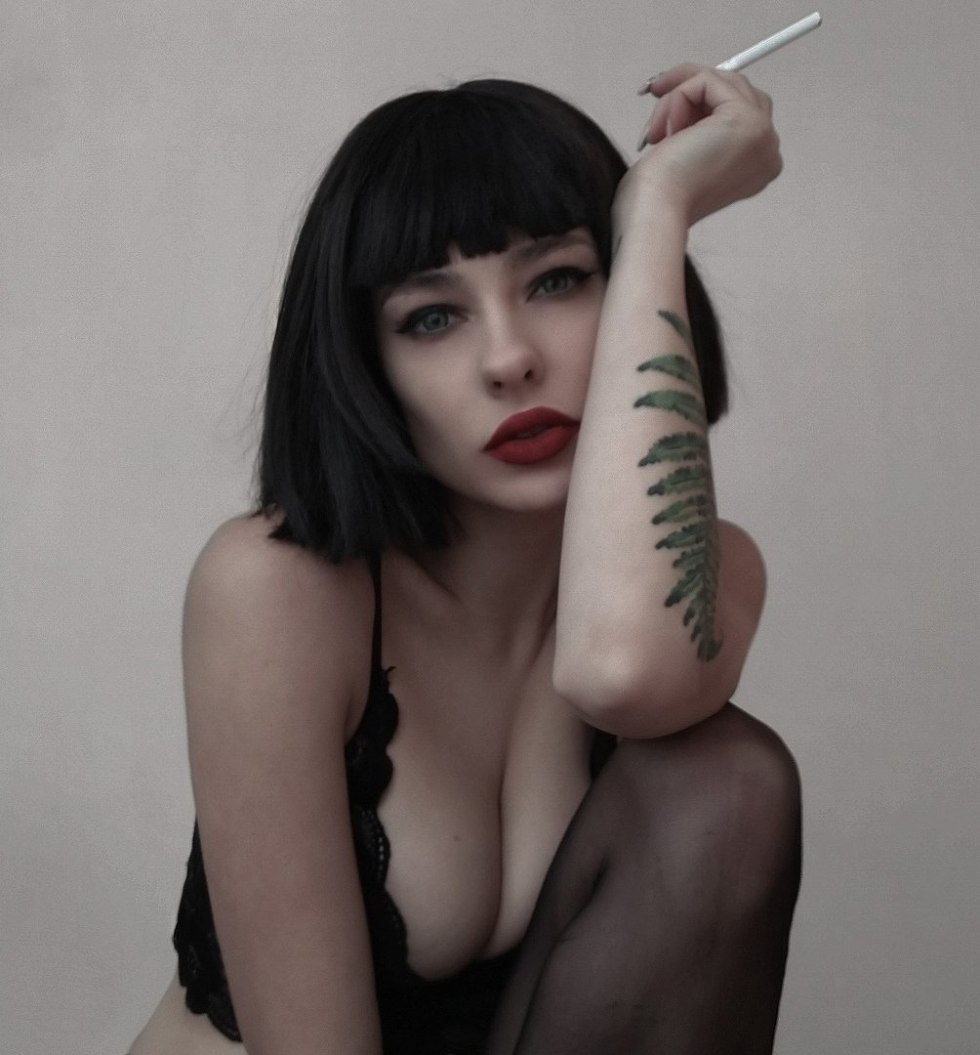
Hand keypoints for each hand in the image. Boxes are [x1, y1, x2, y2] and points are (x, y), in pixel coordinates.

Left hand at [617, 64, 781, 228]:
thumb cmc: (661, 196)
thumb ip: (700, 125)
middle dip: (690, 89)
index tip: (666, 98)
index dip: (700, 100)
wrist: (658, 211)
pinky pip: (708, 81)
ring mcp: (763, 135)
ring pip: (720, 82)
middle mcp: (767, 151)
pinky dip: (678, 96)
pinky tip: (665, 131)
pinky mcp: (747, 120)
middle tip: (655, 92)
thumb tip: (685, 93)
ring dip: (678, 97)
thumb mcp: (688, 153)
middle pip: (735, 89)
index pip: (737, 109)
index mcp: (756, 165)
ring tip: (657, 130)